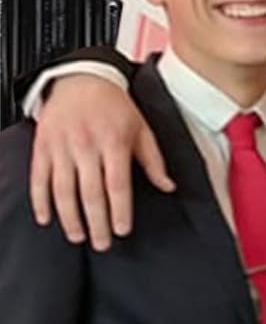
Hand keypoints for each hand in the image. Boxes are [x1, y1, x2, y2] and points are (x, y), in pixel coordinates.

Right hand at [29, 76, 172, 249]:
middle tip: (102, 244)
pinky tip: (47, 218)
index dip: (119, 210)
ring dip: (69, 217)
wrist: (82, 79)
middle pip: (91, 193)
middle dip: (96, 222)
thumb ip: (154, 161)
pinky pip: (39, 178)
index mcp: (114, 142)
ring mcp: (61, 147)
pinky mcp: (42, 146)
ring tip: (78, 237)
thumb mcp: (142, 129)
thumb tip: (168, 187)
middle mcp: (87, 146)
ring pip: (63, 190)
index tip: (122, 230)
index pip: (117, 184)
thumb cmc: (116, 107)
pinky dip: (41, 201)